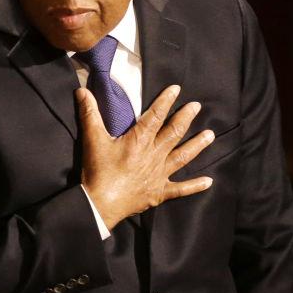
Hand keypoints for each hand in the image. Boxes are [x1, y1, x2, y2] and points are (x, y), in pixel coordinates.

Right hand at [78, 84, 214, 229]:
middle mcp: (154, 155)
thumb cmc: (98, 171)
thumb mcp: (92, 139)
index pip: (156, 115)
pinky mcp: (159, 192)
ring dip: (197, 145)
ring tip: (210, 135)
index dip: (166, 101)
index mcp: (139, 140)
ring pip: (183, 156)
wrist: (100, 204)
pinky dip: (195, 186)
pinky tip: (208, 181)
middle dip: (186, 117)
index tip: (177, 89)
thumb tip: (82, 91)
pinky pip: (181, 189)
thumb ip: (89, 114)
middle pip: (174, 132)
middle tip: (197, 106)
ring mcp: (159, 174)